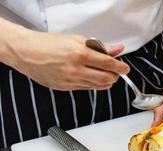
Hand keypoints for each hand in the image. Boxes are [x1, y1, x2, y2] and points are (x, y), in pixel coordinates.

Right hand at [5, 29, 128, 90]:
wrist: (26, 53)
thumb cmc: (49, 43)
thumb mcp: (76, 39)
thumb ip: (99, 46)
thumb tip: (117, 49)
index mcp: (79, 54)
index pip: (108, 64)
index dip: (120, 67)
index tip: (125, 68)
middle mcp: (76, 70)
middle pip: (106, 79)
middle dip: (115, 76)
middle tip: (117, 71)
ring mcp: (70, 81)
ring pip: (98, 86)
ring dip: (107, 81)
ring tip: (107, 75)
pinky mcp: (66, 88)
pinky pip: (87, 88)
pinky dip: (95, 84)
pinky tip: (94, 78)